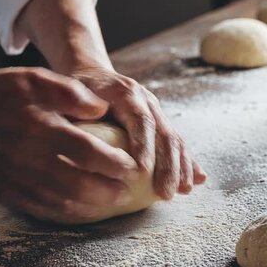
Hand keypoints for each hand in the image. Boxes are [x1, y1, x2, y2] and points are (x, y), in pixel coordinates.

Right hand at [0, 67, 139, 222]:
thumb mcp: (31, 78)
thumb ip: (69, 92)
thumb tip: (102, 108)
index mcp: (40, 127)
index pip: (88, 152)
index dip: (114, 163)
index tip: (131, 166)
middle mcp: (29, 158)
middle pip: (80, 183)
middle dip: (110, 190)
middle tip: (127, 190)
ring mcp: (15, 179)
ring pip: (63, 201)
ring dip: (92, 206)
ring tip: (111, 202)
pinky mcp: (4, 192)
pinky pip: (40, 209)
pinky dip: (65, 213)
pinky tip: (79, 210)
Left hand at [70, 67, 206, 198]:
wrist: (91, 74)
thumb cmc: (74, 91)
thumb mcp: (69, 96)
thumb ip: (78, 112)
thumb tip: (86, 138)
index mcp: (124, 92)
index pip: (140, 120)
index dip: (144, 145)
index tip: (143, 172)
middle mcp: (145, 99)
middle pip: (163, 132)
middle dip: (168, 165)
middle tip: (165, 193)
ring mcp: (155, 110)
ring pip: (174, 138)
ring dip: (181, 167)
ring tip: (183, 191)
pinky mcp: (158, 121)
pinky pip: (176, 142)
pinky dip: (186, 162)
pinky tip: (197, 181)